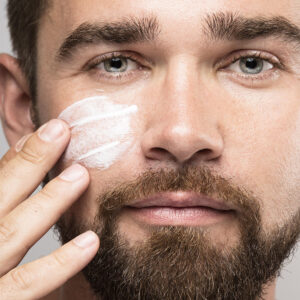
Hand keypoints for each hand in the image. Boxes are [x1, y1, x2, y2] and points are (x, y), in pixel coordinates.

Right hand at [0, 119, 98, 299]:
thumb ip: (8, 208)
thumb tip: (29, 172)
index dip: (17, 158)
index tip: (44, 132)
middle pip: (0, 196)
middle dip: (30, 162)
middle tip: (60, 131)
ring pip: (13, 233)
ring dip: (48, 201)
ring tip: (80, 175)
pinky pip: (26, 285)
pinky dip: (58, 263)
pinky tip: (91, 242)